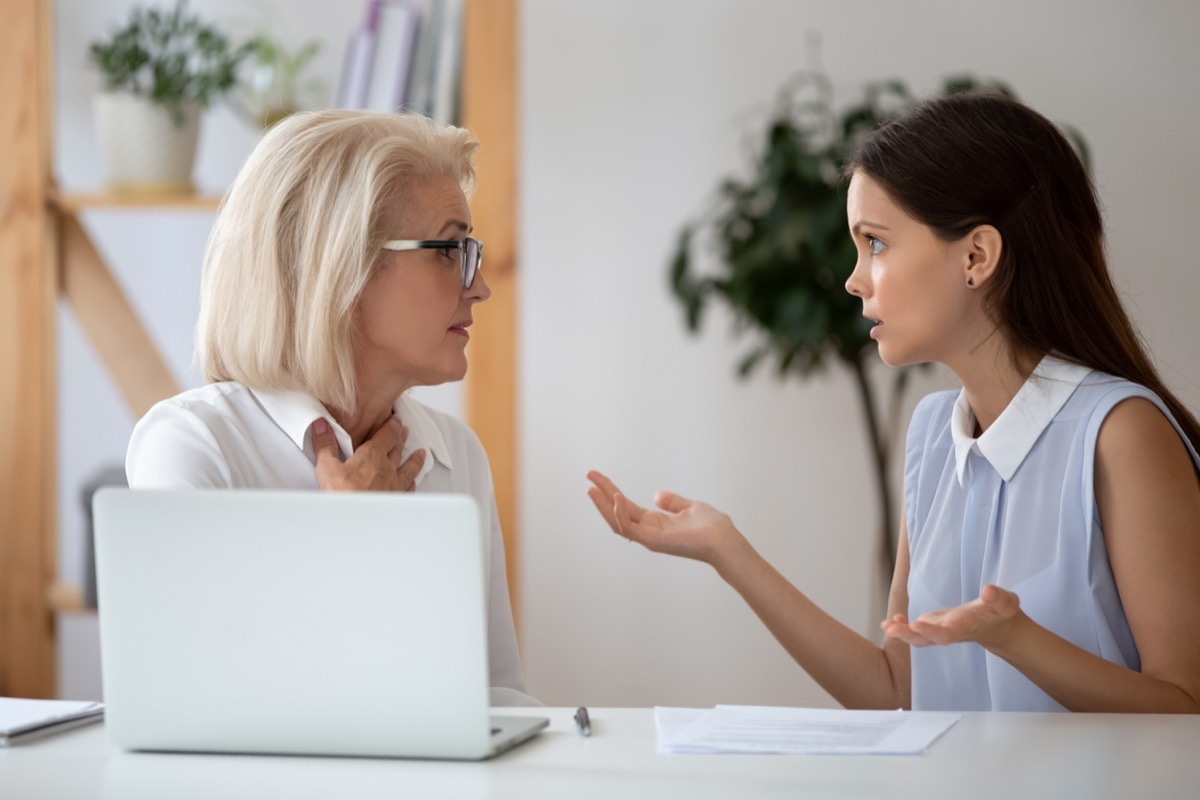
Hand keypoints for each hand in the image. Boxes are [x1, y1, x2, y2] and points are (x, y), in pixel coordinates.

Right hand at [312, 416, 424, 491]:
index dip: (392, 425)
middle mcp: (388, 469)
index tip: (396, 419)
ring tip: (420, 453)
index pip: (387, 434)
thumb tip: (320, 424)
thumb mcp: (326, 466)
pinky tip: (413, 484)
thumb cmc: (341, 495)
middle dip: (400, 438)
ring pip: (408, 469)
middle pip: (398, 449)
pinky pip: (408, 489)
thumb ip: (325, 444)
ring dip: (414, 460)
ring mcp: (394, 486)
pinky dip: (412, 484)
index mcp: (373, 455)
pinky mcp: (395, 501)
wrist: (353, 524)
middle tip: (404, 430)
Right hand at [585, 469, 744, 564]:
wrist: (724, 540)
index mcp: (654, 523)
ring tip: (592, 488)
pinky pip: (630, 528)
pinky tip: (616, 497)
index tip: (596, 476)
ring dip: (603, 505)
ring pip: (617, 522)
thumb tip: (656, 495)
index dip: (610, 490)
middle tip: (588, 475)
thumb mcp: (689, 507)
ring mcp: (648, 537)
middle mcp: (648, 531)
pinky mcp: (652, 541)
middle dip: (601, 493)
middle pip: (616, 512)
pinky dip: (620, 513)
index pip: (625, 505)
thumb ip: (672, 502)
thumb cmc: (711, 527)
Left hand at [881, 584, 1022, 648]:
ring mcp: (941, 631)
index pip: (950, 631)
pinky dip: (902, 627)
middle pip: (930, 638)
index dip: (933, 630)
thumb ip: (999, 598)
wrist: (996, 627)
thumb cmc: (1000, 613)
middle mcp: (952, 632)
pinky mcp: (934, 627)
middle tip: (892, 629)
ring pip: (920, 638)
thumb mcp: (1006, 603)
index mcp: (969, 626)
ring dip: (902, 633)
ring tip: (886, 626)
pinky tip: (889, 621)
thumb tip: (988, 590)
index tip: (918, 624)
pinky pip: (916, 632)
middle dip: (911, 634)